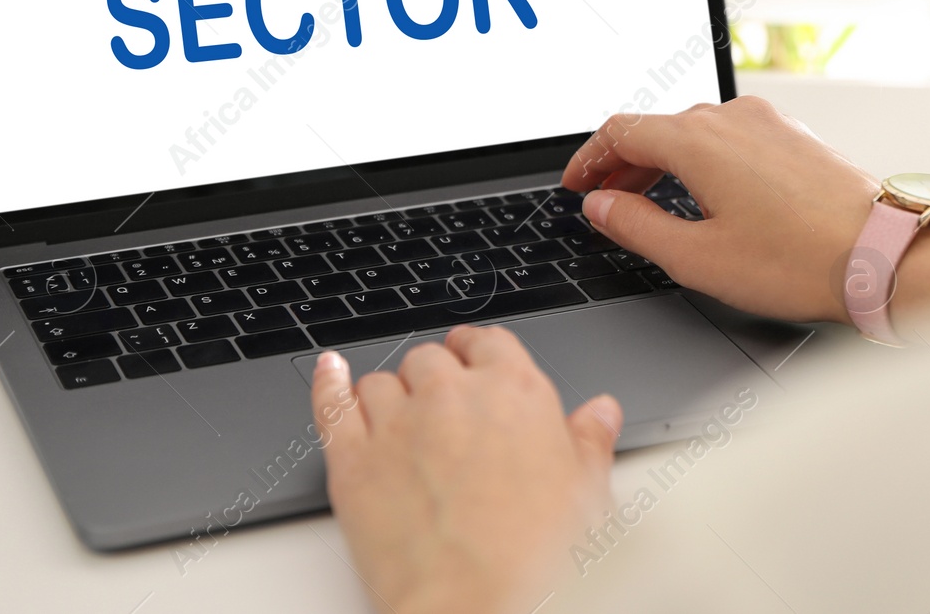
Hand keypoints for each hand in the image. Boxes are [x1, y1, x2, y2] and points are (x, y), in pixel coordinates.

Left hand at [311, 329, 622, 613]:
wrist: (475, 607)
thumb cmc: (534, 559)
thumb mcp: (586, 496)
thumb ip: (589, 443)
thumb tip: (600, 413)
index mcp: (514, 392)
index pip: (489, 342)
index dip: (479, 351)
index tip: (475, 360)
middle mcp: (450, 395)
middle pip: (431, 359)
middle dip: (436, 378)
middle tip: (445, 409)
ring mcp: (396, 424)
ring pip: (381, 381)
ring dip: (391, 394)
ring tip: (401, 422)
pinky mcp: (352, 461)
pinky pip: (332, 404)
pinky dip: (329, 383)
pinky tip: (331, 372)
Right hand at [561, 96, 878, 323]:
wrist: (883, 254)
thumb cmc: (799, 261)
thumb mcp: (696, 257)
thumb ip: (636, 226)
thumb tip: (602, 205)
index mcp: (697, 139)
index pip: (620, 131)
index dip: (588, 159)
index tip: (576, 186)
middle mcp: (732, 117)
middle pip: (656, 127)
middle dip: (623, 163)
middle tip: (603, 198)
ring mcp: (767, 122)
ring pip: (695, 130)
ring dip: (663, 161)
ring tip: (650, 199)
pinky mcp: (794, 136)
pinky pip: (731, 136)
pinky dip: (702, 159)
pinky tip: (706, 193)